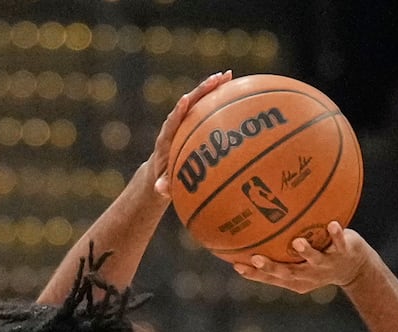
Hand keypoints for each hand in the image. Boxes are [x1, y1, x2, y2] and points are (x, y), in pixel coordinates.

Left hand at [147, 70, 234, 198]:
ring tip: (228, 75)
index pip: (173, 121)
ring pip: (199, 101)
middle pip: (188, 103)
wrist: (161, 170)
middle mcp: (176, 124)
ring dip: (212, 87)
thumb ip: (163, 186)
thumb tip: (161, 190)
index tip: (185, 100)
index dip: (179, 110)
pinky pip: (208, 108)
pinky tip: (237, 90)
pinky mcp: (194, 122)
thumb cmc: (164, 179)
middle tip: (217, 78)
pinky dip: (220, 99)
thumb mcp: (164, 184)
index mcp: (167, 138)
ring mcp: (186, 121)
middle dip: (201, 90)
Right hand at [232, 223, 376, 292]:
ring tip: (297, 242)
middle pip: (288, 273)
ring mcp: (327, 264)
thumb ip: (277, 253)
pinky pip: (340, 243)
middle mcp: (309, 274)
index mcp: (296, 278)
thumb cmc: (318, 261)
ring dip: (307, 252)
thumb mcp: (297, 261)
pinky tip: (333, 224)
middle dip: (271, 267)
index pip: (271, 279)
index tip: (236, 265)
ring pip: (315, 260)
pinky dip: (336, 234)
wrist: (355, 268)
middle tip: (256, 259)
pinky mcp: (344, 253)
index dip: (254, 275)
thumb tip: (246, 233)